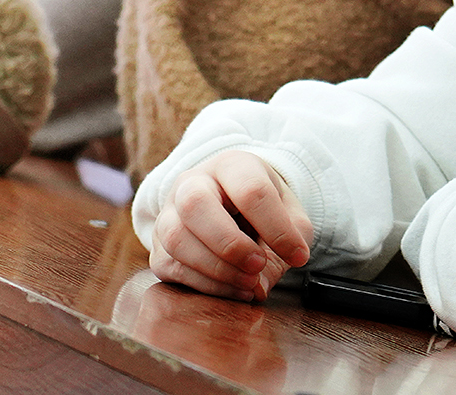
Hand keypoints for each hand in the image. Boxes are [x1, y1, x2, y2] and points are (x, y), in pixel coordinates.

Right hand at [148, 151, 313, 302]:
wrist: (229, 206)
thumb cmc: (261, 210)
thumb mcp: (288, 214)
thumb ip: (288, 242)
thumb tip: (259, 285)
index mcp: (232, 166)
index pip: (251, 190)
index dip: (277, 229)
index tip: (297, 256)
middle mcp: (192, 182)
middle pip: (195, 203)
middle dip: (230, 244)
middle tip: (258, 266)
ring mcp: (169, 213)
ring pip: (176, 238)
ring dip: (217, 269)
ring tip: (249, 283)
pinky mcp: (158, 245)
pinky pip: (171, 266)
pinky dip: (204, 285)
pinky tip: (232, 288)